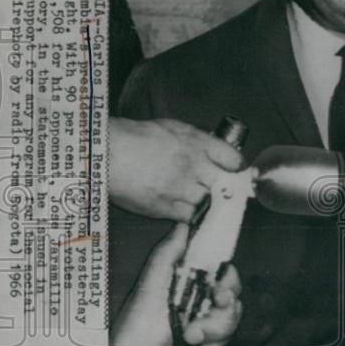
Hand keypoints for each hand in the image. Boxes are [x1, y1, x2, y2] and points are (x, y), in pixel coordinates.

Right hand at [109, 117, 245, 221]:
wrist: (108, 154)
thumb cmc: (136, 137)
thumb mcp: (174, 128)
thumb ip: (198, 141)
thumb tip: (215, 151)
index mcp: (197, 144)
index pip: (233, 159)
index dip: (237, 167)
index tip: (236, 171)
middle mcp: (193, 166)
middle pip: (224, 184)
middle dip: (224, 188)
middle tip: (221, 189)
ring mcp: (180, 189)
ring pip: (208, 202)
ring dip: (207, 202)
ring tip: (198, 198)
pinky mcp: (165, 207)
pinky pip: (189, 217)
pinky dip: (191, 214)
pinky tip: (185, 208)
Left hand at [110, 223, 242, 345]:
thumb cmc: (134, 328)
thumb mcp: (148, 285)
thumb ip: (167, 254)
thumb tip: (184, 224)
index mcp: (182, 280)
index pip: (214, 265)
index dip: (224, 267)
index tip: (223, 272)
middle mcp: (196, 298)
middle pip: (231, 286)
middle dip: (228, 293)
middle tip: (218, 298)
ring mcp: (205, 320)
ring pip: (233, 311)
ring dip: (216, 323)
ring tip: (191, 334)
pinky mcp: (210, 341)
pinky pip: (227, 333)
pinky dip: (213, 339)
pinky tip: (194, 343)